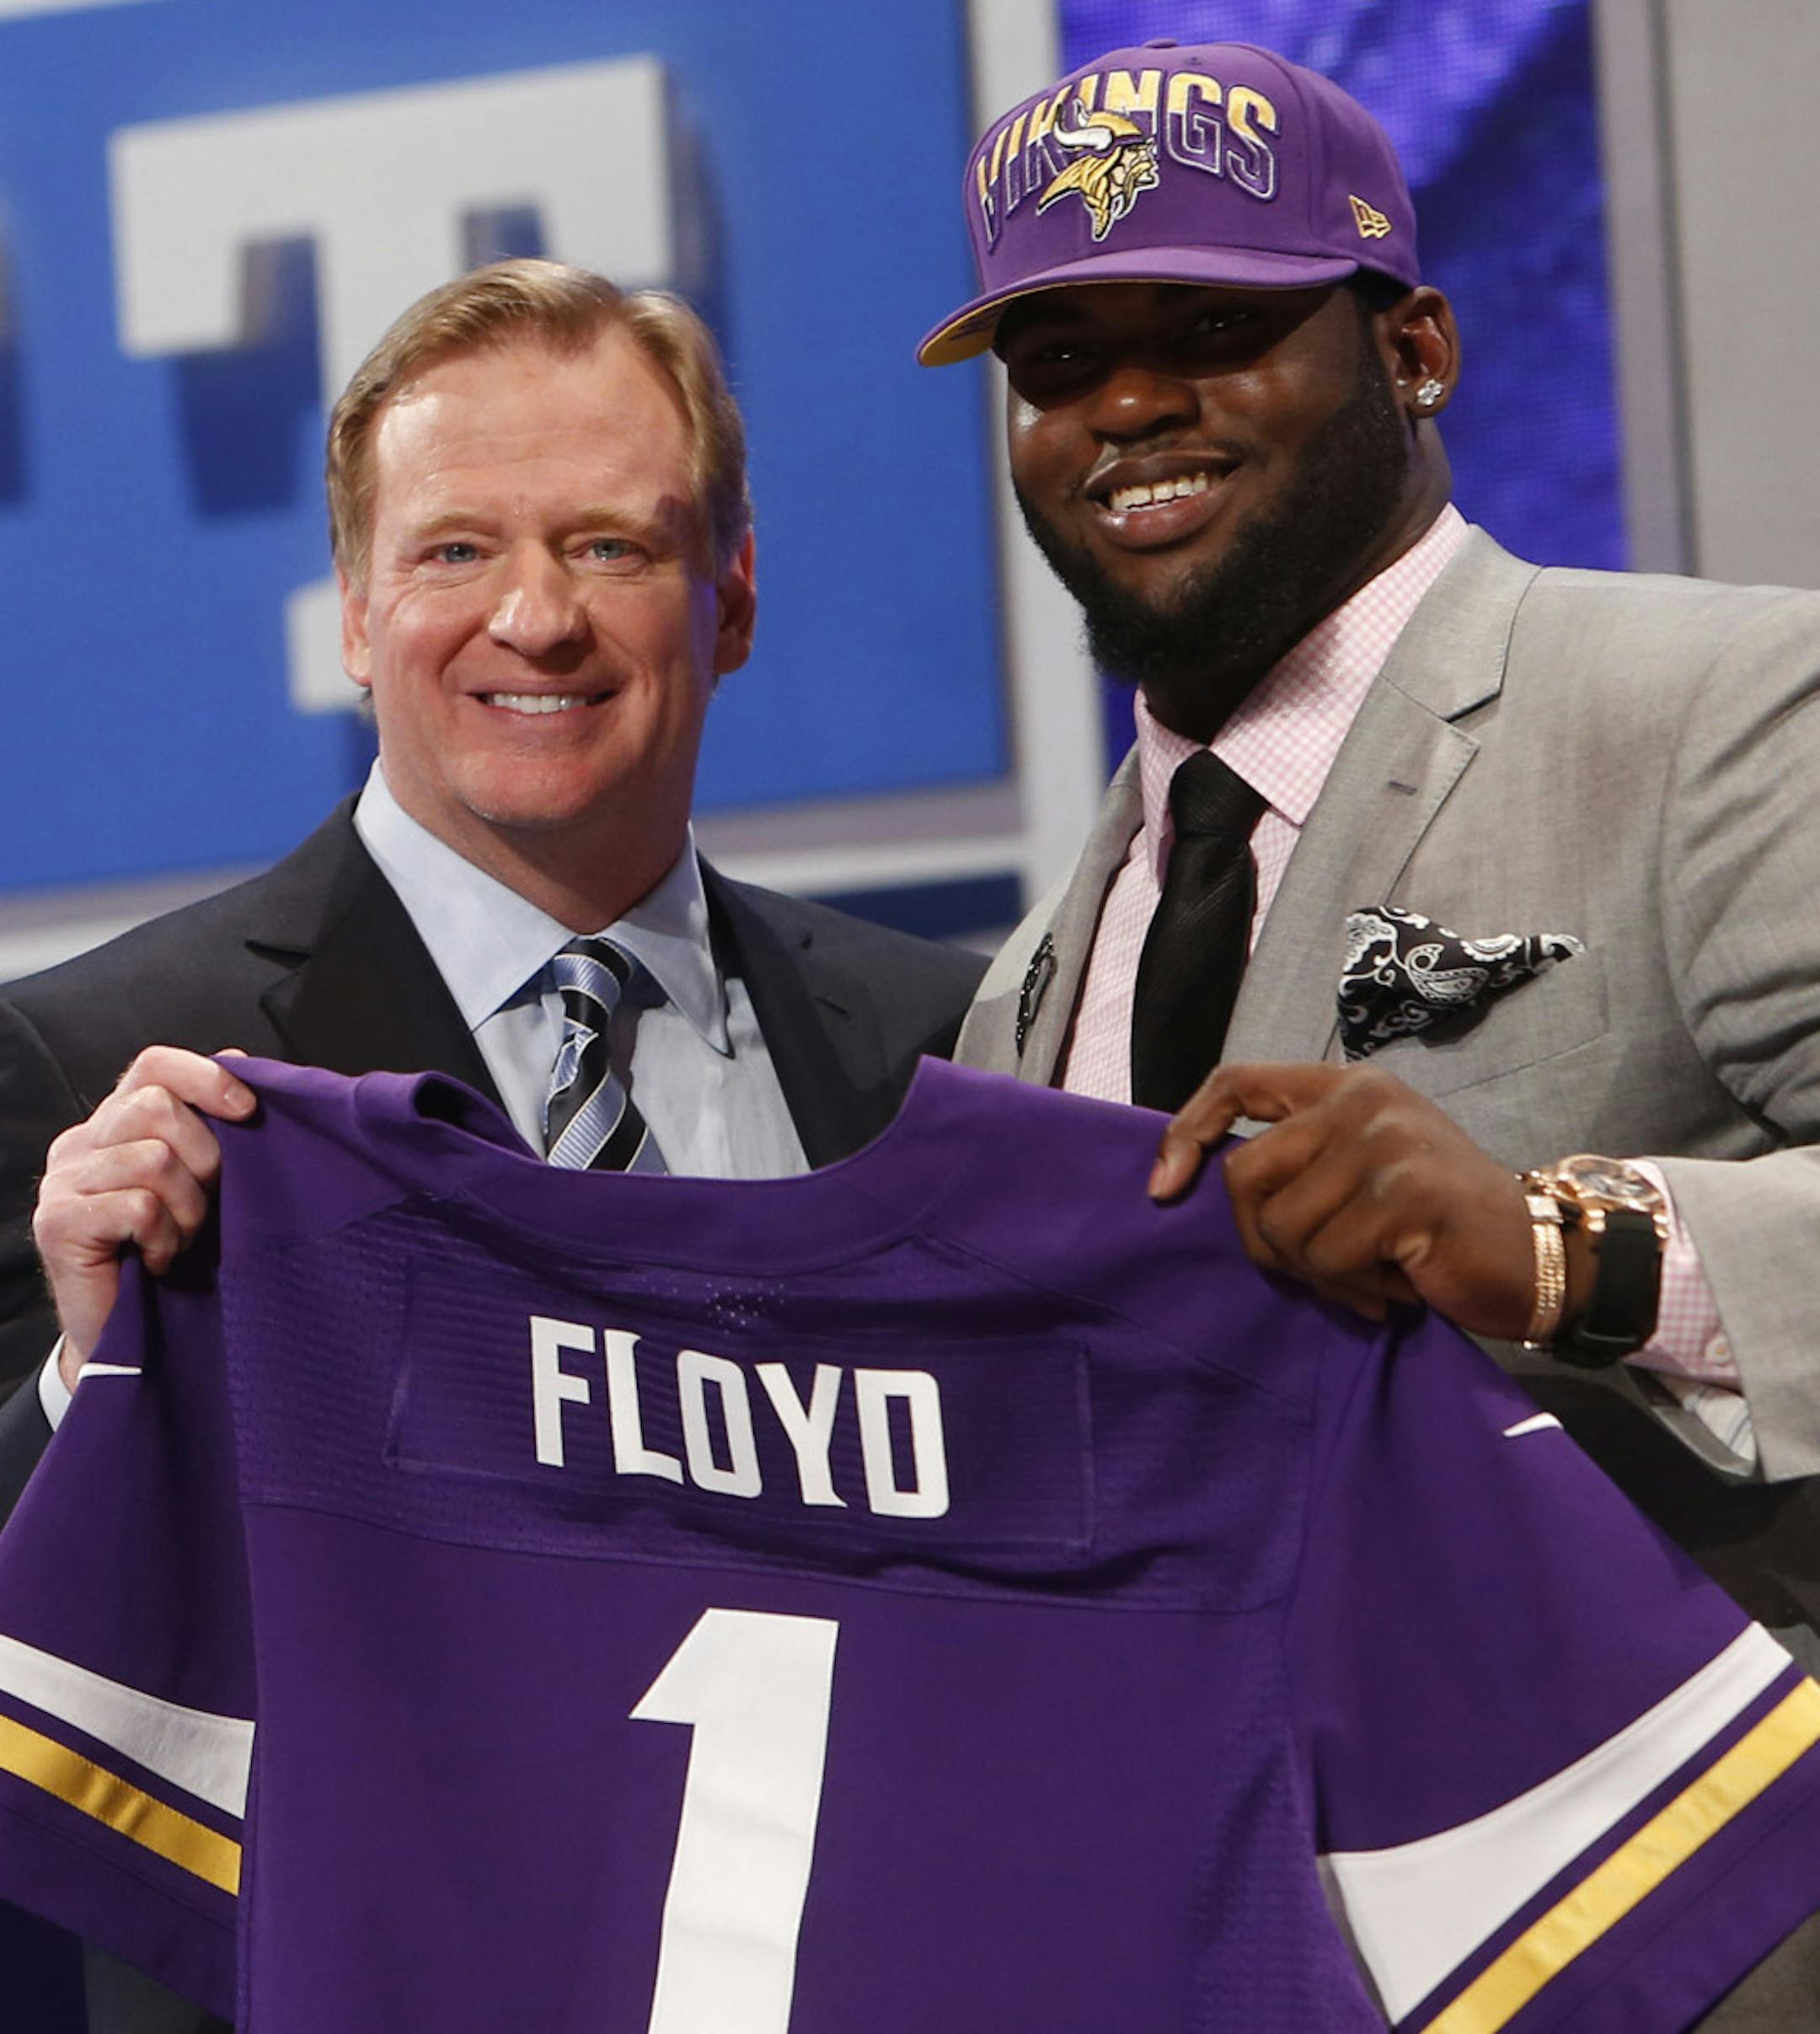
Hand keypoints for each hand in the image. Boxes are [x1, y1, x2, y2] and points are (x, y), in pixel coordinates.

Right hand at [32, 1047, 256, 1387]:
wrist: (129, 1335)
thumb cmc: (173, 1251)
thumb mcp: (199, 1181)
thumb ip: (210, 1124)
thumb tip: (242, 1060)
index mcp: (114, 1122)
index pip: (154, 1065)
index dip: (205, 1078)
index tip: (248, 1111)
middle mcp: (79, 1142)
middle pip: (157, 1107)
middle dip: (204, 1159)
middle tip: (204, 1207)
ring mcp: (62, 1181)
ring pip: (153, 1159)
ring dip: (186, 1208)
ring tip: (178, 1238)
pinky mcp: (58, 1222)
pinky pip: (138, 1206)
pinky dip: (163, 1237)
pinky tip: (156, 1259)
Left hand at [1149, 1062, 1541, 1338]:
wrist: (1538, 1257)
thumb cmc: (1436, 1227)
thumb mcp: (1359, 1171)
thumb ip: (1297, 1160)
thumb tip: (1190, 1178)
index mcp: (1345, 1086)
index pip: (1236, 1081)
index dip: (1186, 1131)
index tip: (1163, 1187)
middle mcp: (1362, 1100)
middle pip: (1244, 1173)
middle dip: (1262, 1240)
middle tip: (1317, 1270)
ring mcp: (1384, 1142)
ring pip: (1282, 1227)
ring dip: (1318, 1274)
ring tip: (1373, 1274)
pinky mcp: (1404, 1194)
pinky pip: (1327, 1259)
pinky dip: (1354, 1290)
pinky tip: (1396, 1286)